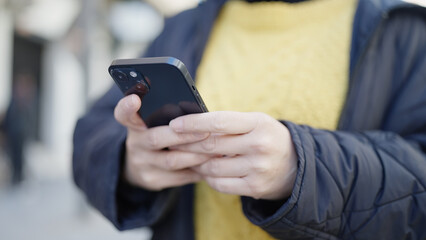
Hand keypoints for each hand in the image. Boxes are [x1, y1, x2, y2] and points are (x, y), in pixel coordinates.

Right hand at [114, 94, 209, 190]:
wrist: (139, 167)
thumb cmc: (157, 137)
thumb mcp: (153, 124)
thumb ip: (168, 117)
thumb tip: (200, 114)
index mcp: (135, 125)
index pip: (124, 114)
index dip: (127, 107)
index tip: (135, 99)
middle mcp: (136, 144)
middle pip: (156, 138)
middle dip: (183, 135)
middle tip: (205, 132)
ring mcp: (142, 164)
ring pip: (171, 161)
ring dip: (196, 155)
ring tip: (215, 151)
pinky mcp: (152, 180)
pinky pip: (179, 177)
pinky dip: (197, 170)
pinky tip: (211, 166)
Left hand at [169, 111, 296, 199]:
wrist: (296, 165)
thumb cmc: (267, 137)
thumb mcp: (255, 122)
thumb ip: (228, 123)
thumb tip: (191, 124)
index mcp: (258, 123)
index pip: (218, 121)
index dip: (193, 123)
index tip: (174, 124)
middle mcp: (259, 145)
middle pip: (211, 145)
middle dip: (187, 144)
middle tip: (172, 142)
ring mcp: (258, 168)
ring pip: (212, 167)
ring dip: (196, 163)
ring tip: (188, 157)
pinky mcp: (255, 187)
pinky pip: (220, 184)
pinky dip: (208, 178)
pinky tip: (204, 171)